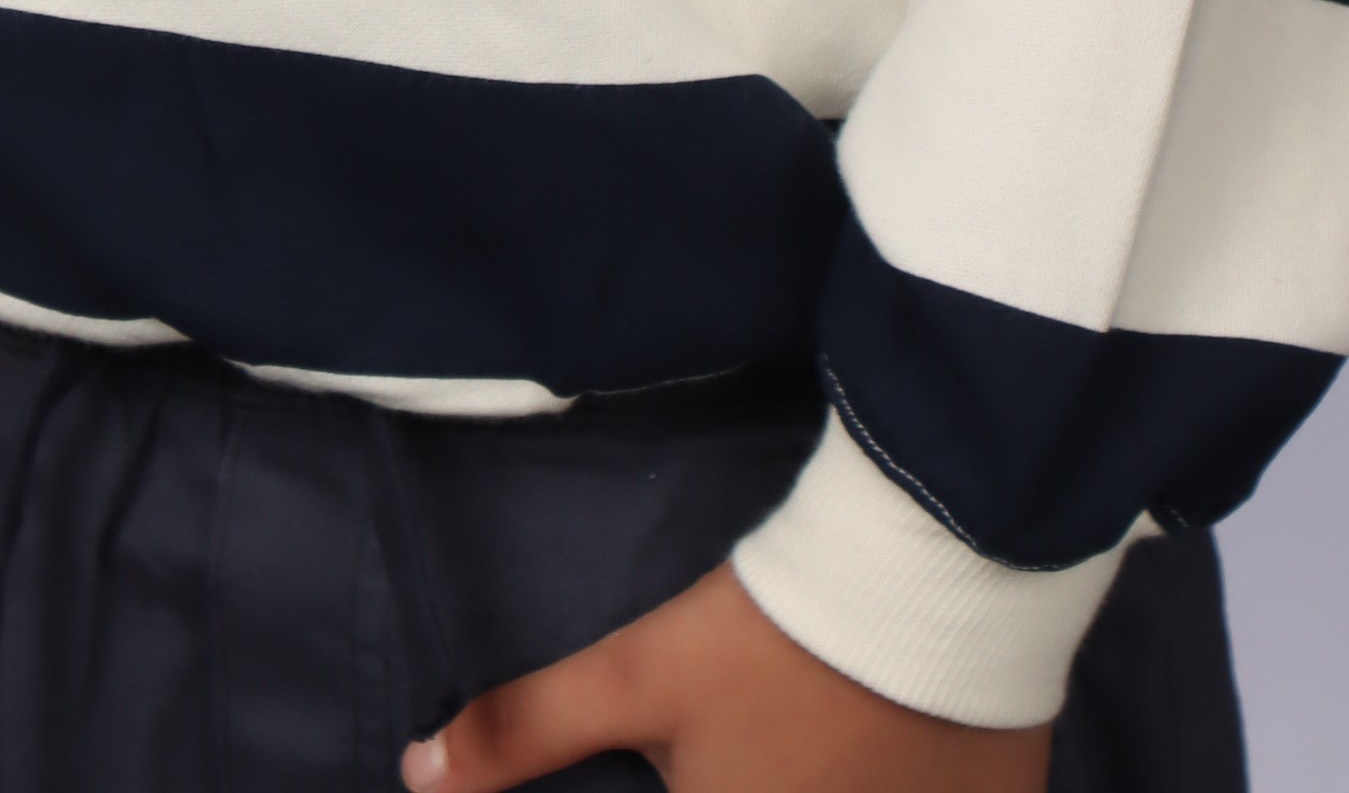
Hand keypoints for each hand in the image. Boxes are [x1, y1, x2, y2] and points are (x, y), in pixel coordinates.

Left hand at [402, 557, 1052, 790]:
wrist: (934, 575)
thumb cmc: (773, 638)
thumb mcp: (639, 678)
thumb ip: (526, 733)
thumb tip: (414, 775)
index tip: (695, 768)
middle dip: (743, 779)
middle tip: (759, 732)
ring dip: (813, 780)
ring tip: (813, 732)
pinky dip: (900, 780)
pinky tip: (884, 749)